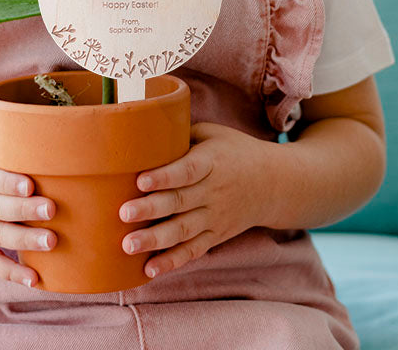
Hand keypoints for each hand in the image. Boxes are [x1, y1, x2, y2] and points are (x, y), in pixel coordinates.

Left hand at [118, 121, 275, 278]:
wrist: (274, 183)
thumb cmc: (234, 151)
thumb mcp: (213, 133)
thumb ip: (181, 135)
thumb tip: (142, 129)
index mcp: (212, 162)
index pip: (187, 171)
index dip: (164, 176)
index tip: (139, 180)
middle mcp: (214, 192)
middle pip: (180, 202)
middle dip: (150, 209)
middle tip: (123, 214)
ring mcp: (215, 217)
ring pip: (184, 231)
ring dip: (155, 240)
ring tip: (128, 246)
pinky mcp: (216, 236)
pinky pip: (193, 251)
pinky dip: (172, 262)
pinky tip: (149, 270)